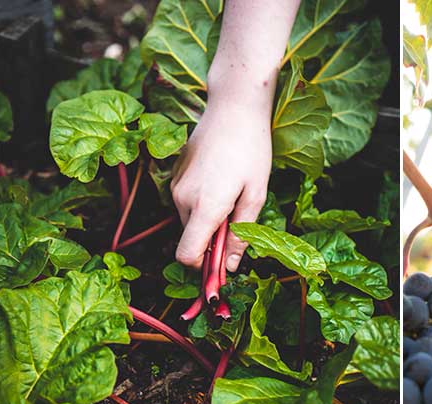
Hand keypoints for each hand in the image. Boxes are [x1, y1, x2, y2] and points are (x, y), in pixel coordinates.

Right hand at [172, 96, 270, 271]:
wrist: (233, 107)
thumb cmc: (251, 149)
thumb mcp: (256, 194)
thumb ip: (242, 233)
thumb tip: (231, 266)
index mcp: (205, 206)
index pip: (187, 255)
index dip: (203, 267)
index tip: (223, 264)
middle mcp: (182, 198)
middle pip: (192, 238)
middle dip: (214, 239)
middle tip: (241, 216)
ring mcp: (176, 185)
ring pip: (190, 220)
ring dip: (211, 219)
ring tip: (234, 192)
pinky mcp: (175, 174)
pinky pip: (187, 202)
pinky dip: (204, 203)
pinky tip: (223, 180)